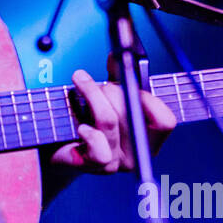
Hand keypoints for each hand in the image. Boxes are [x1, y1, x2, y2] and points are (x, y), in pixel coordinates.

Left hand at [47, 66, 176, 174]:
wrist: (57, 148)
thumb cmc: (87, 119)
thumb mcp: (106, 97)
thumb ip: (117, 76)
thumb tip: (117, 56)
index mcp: (148, 138)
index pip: (165, 121)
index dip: (147, 98)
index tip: (128, 83)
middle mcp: (136, 153)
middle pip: (133, 113)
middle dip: (112, 90)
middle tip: (98, 84)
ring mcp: (117, 163)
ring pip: (109, 120)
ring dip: (93, 94)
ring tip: (80, 81)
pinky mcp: (94, 166)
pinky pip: (98, 146)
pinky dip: (88, 130)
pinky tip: (81, 125)